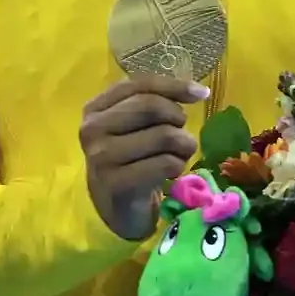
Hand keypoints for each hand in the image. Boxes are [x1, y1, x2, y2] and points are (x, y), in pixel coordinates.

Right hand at [80, 75, 204, 241]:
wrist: (117, 210)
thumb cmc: (132, 162)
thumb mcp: (135, 127)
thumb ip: (155, 103)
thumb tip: (199, 91)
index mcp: (96, 108)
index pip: (138, 85)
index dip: (173, 86)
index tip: (201, 94)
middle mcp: (93, 128)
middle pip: (151, 107)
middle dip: (178, 120)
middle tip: (181, 137)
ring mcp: (101, 156)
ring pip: (163, 135)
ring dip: (183, 146)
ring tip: (179, 156)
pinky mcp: (116, 182)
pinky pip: (165, 163)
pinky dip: (178, 165)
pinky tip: (171, 173)